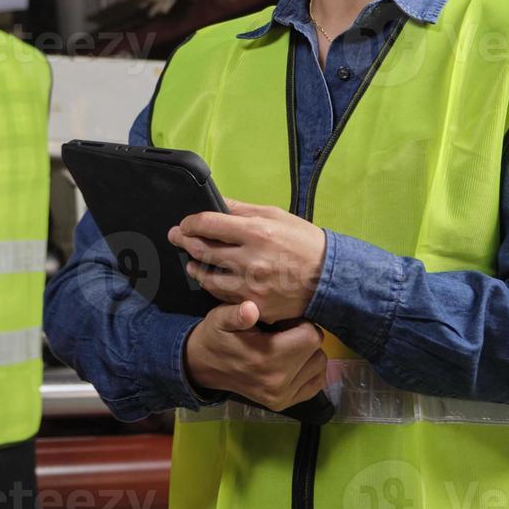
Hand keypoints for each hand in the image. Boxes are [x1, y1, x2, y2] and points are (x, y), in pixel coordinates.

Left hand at [169, 198, 326, 322]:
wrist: (330, 278)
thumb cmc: (304, 242)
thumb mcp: (276, 215)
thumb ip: (242, 210)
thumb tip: (216, 202)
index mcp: (256, 232)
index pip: (208, 224)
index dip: (190, 222)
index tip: (186, 223)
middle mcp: (250, 260)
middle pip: (202, 251)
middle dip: (184, 241)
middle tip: (178, 237)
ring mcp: (251, 287)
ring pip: (207, 278)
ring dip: (194, 268)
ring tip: (191, 262)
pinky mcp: (254, 306)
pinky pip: (223, 297)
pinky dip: (215, 286)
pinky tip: (213, 279)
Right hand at [184, 300, 327, 411]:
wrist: (203, 366)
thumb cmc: (216, 336)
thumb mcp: (220, 318)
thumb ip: (236, 313)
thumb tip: (250, 309)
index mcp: (267, 359)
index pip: (311, 336)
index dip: (301, 323)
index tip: (283, 321)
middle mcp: (278, 382)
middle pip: (317, 351)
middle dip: (305, 337)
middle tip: (283, 332)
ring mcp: (282, 396)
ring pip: (319, 366)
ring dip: (308, 353)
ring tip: (286, 346)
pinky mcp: (283, 404)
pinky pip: (315, 384)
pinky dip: (310, 370)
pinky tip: (292, 361)